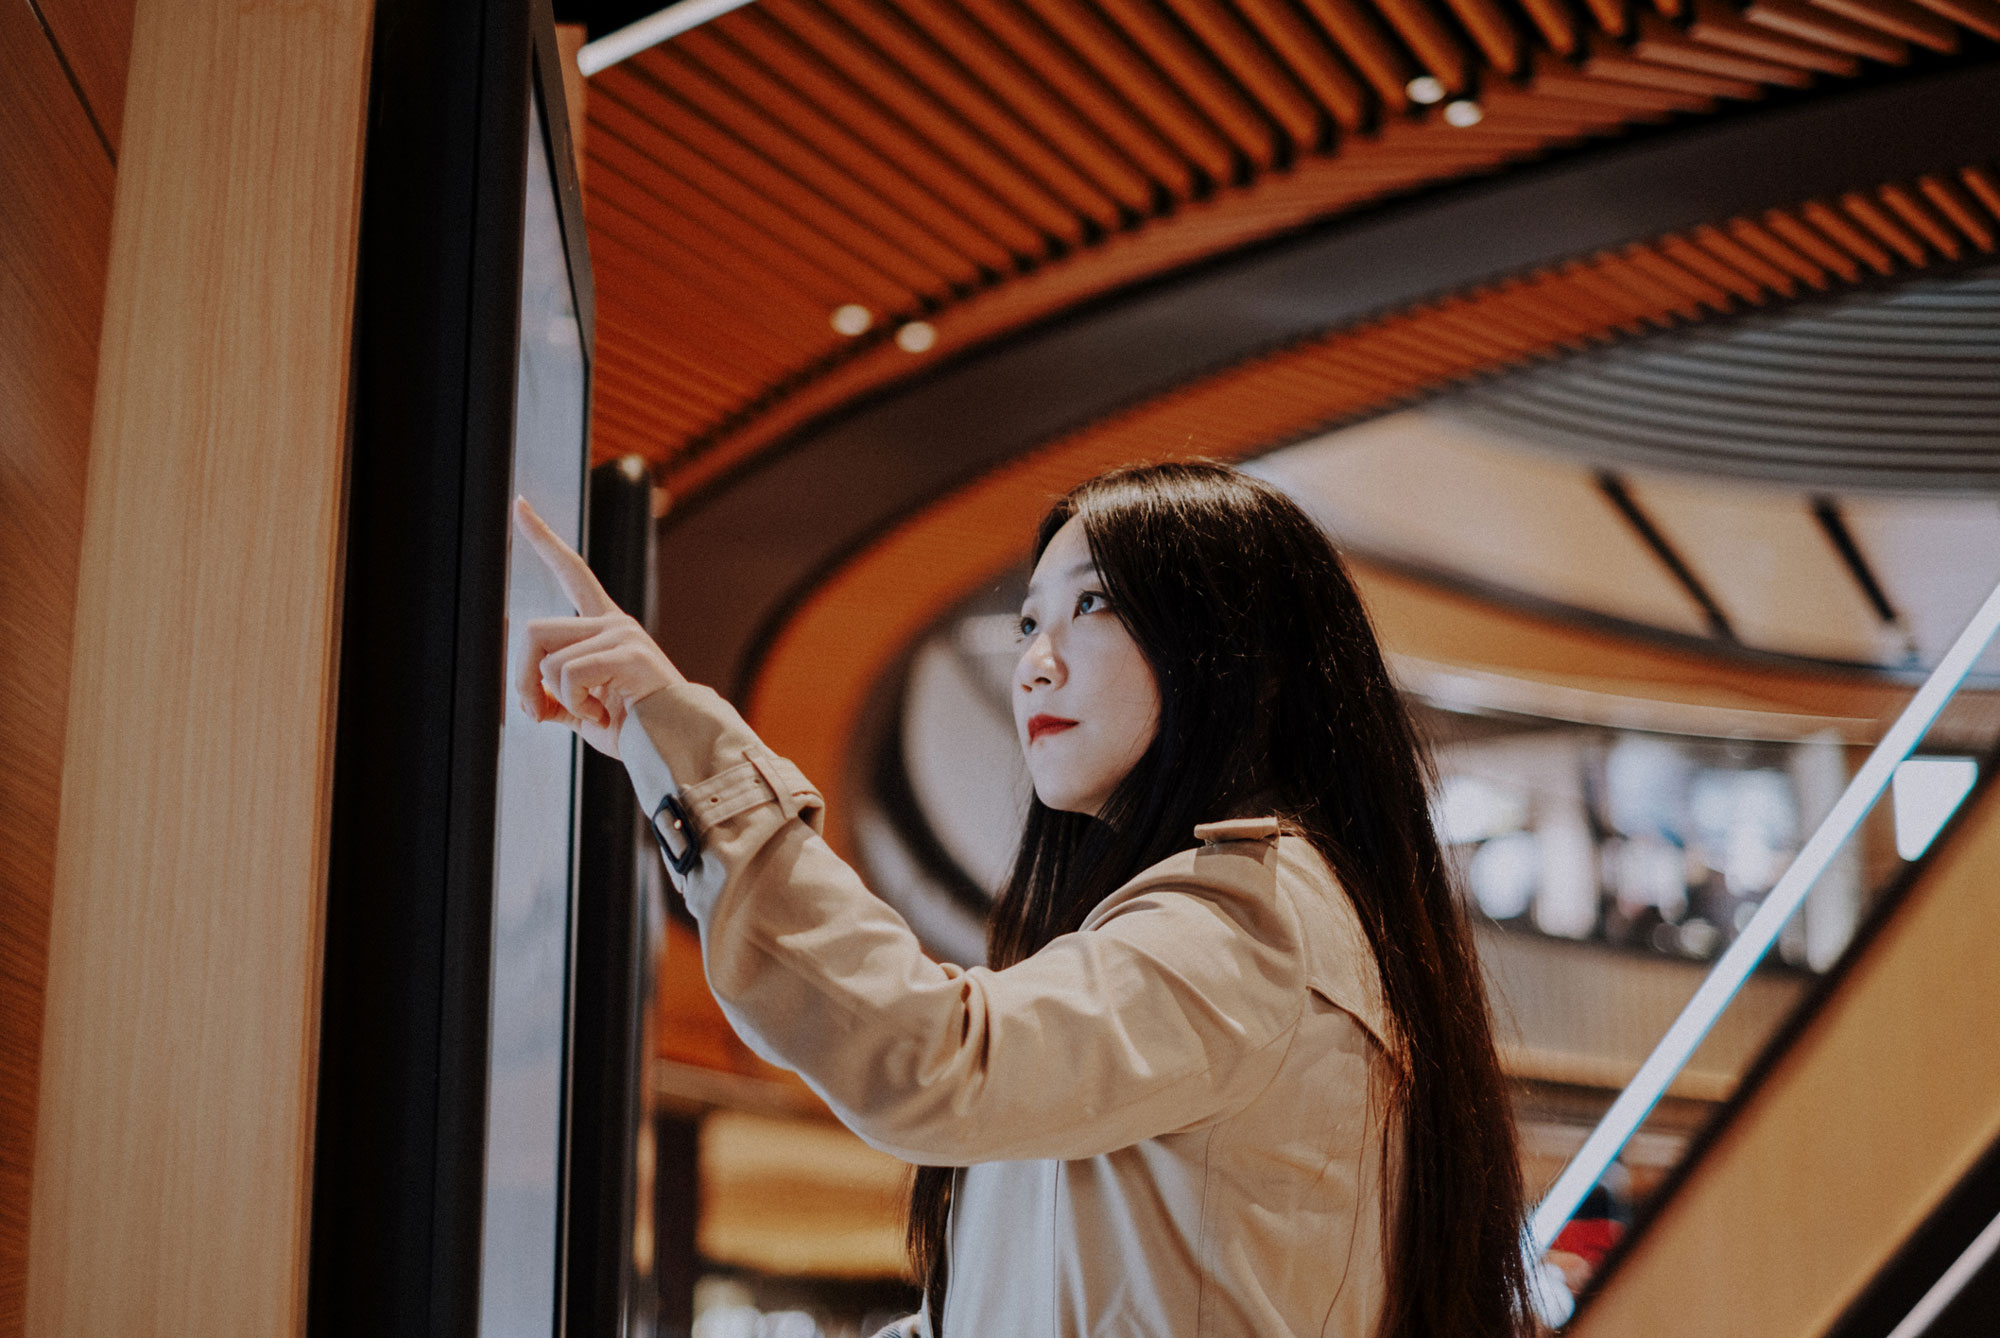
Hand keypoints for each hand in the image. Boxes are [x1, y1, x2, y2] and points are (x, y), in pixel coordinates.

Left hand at [512, 495, 684, 757]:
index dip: (543, 539)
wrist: (677, 750)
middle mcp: (614, 623)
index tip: (519, 505)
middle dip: (522, 677)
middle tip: (536, 712)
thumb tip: (524, 696)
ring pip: (547, 659)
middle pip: (533, 630)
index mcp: (605, 629)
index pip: (572, 573)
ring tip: (589, 714)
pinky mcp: (629, 653)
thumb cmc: (636, 733)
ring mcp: (623, 634)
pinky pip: (568, 675)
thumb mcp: (582, 709)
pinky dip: (575, 705)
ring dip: (553, 699)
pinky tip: (604, 714)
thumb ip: (555, 694)